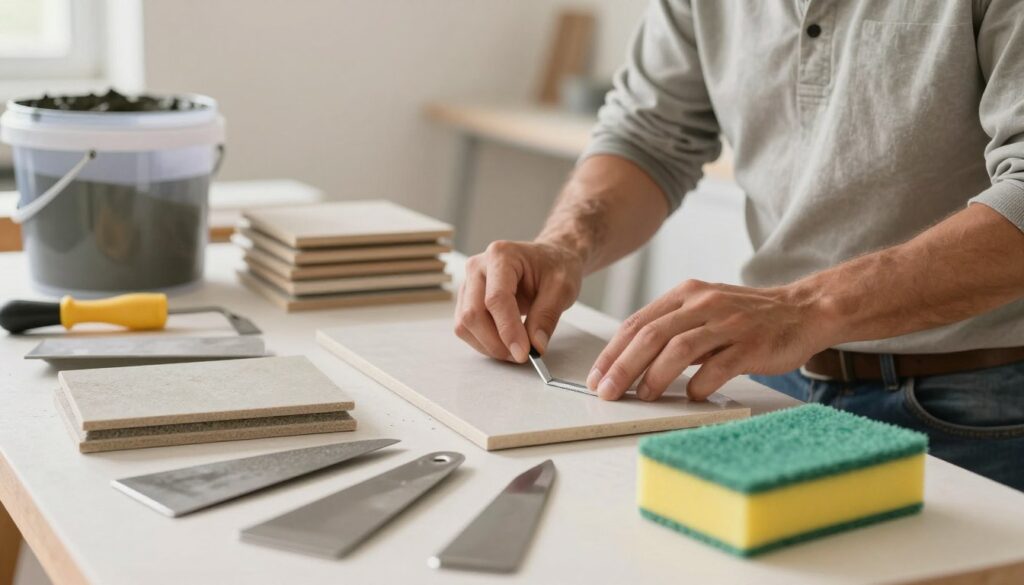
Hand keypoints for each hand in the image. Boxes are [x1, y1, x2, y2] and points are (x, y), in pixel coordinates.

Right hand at [455, 240, 583, 361]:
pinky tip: (505, 342)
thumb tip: (535, 346)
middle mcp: (477, 267)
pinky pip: (465, 328)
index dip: (508, 330)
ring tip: (516, 349)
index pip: (496, 299)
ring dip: (489, 345)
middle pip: (473, 313)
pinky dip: (484, 342)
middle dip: (496, 342)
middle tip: (522, 355)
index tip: (523, 353)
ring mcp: (468, 283)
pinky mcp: (466, 299)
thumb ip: (547, 316)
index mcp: (501, 255)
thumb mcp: (562, 288)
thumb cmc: (554, 266)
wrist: (548, 259)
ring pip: (465, 324)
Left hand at [587, 279, 830, 400]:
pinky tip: (690, 396)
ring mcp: (728, 322)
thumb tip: (630, 362)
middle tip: (608, 391)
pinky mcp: (751, 344)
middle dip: (623, 366)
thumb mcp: (704, 310)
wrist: (804, 310)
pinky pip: (718, 366)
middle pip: (651, 335)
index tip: (596, 376)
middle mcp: (703, 304)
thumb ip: (671, 329)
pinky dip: (699, 384)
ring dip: (654, 376)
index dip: (612, 352)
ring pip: (679, 348)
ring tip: (642, 396)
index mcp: (686, 294)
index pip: (637, 323)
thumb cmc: (748, 317)